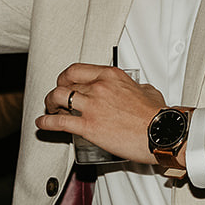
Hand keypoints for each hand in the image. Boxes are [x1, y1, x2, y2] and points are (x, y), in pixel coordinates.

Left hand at [37, 63, 165, 164]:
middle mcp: (99, 87)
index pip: (77, 70)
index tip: (64, 82)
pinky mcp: (88, 127)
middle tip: (57, 99)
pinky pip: (59, 122)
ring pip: (57, 97)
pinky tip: (42, 123)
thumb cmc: (158, 116)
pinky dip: (46, 122)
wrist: (162, 134)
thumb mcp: (148, 91)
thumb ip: (137, 87)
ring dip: (49, 103)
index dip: (65, 77)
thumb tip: (137, 90)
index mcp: (111, 76)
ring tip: (49, 109)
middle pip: (65, 83)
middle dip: (58, 91)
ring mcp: (92, 106)